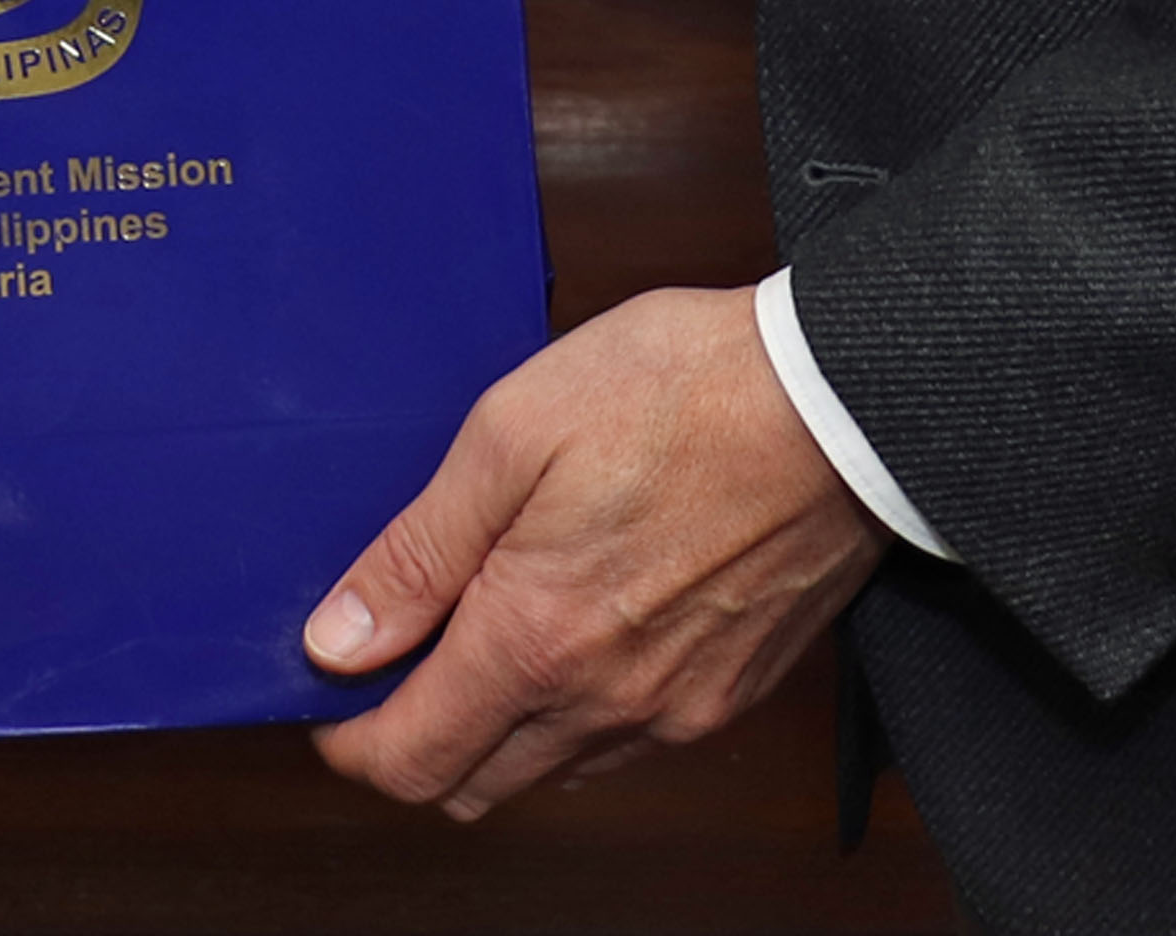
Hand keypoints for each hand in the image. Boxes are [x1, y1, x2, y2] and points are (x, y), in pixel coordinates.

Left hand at [301, 286, 887, 819]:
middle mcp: (604, 701)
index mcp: (534, 639)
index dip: (350, 740)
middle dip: (416, 742)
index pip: (409, 760)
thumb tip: (339, 640)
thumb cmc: (683, 390)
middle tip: (401, 660)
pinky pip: (625, 745)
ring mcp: (673, 711)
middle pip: (471, 786)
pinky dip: (577, 716)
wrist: (841, 401)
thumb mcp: (513, 432)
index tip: (333, 693)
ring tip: (489, 630)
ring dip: (498, 730)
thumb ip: (420, 551)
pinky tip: (579, 630)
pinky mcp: (728, 698)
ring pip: (549, 771)